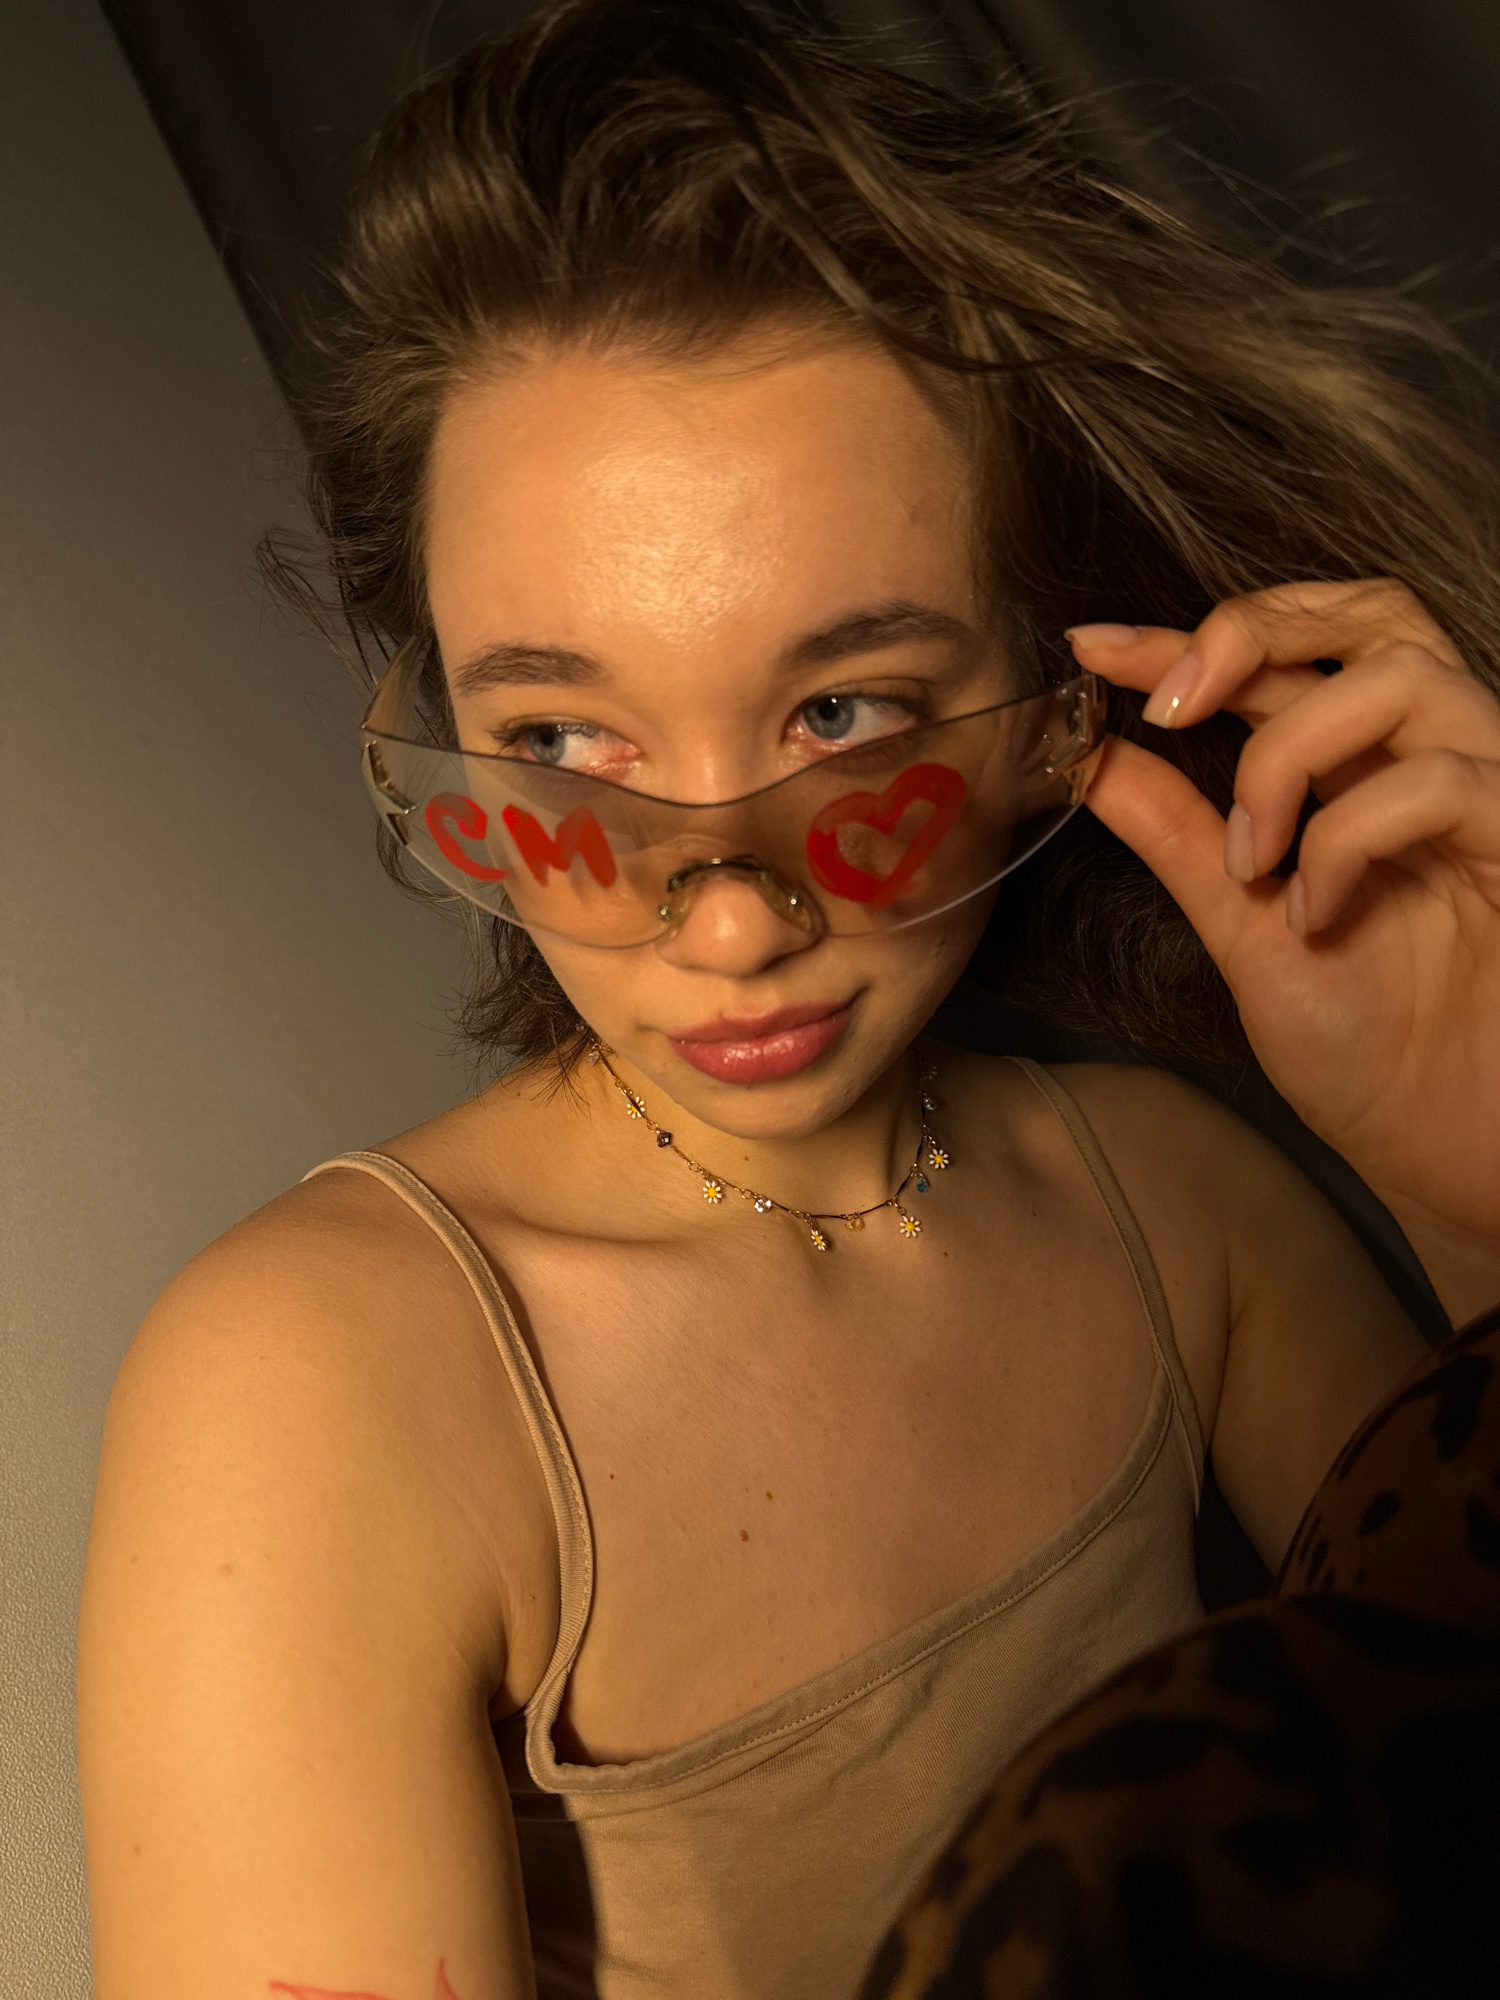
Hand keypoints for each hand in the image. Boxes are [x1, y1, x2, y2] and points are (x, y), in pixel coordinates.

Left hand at [1068, 580, 1499, 1322]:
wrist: (1454, 1156)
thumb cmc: (1373, 1054)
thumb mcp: (1244, 929)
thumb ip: (1180, 836)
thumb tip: (1091, 756)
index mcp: (1372, 770)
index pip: (1290, 654)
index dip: (1189, 635)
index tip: (1089, 648)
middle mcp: (1441, 758)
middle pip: (1370, 609)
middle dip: (1252, 631)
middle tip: (1167, 701)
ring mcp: (1495, 793)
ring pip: (1401, 673)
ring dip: (1291, 753)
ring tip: (1250, 860)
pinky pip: (1443, 780)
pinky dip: (1350, 837)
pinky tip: (1317, 914)